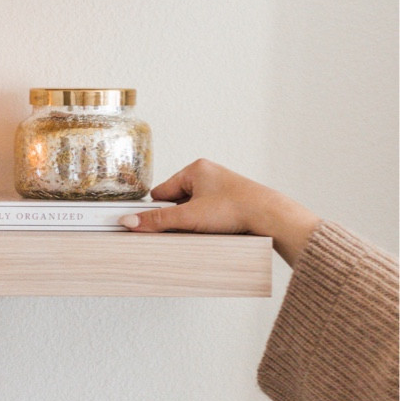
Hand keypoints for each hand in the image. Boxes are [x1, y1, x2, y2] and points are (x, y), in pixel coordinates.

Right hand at [119, 160, 320, 265]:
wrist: (270, 217)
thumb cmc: (236, 208)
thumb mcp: (190, 217)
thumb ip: (157, 221)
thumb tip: (130, 223)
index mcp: (196, 169)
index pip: (162, 191)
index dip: (159, 210)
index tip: (155, 224)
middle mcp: (209, 174)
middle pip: (178, 201)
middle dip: (178, 217)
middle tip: (185, 228)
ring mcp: (222, 187)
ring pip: (194, 208)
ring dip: (193, 221)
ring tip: (205, 230)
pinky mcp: (233, 201)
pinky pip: (209, 213)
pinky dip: (208, 223)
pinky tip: (215, 231)